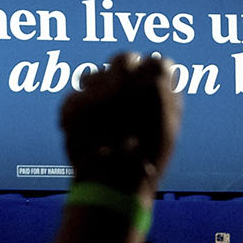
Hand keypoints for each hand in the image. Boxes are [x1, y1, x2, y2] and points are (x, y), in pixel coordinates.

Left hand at [59, 52, 181, 193]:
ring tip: (102, 113)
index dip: (153, 75)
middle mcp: (124, 79)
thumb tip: (165, 84)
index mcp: (155, 83)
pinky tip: (87, 128)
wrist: (115, 182)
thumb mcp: (170, 130)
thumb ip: (168, 100)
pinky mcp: (72, 103)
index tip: (149, 85)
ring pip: (95, 75)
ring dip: (99, 89)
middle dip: (124, 72)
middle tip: (123, 92)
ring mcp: (96, 90)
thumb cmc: (148, 159)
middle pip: (124, 59)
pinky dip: (80, 110)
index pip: (157, 62)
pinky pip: (76, 97)